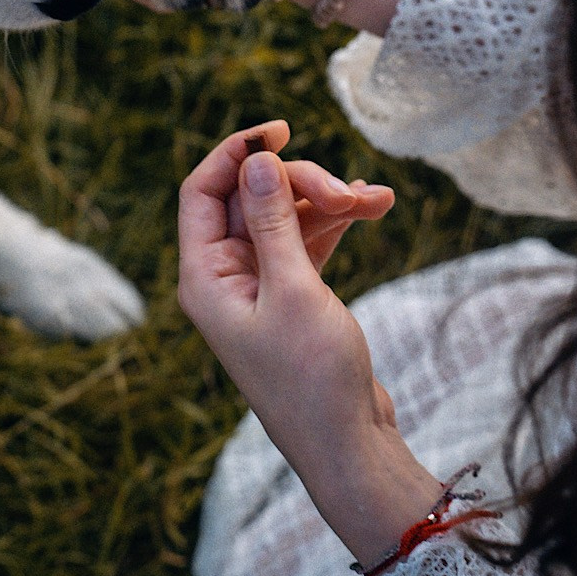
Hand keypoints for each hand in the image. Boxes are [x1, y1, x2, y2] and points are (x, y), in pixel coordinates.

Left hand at [179, 120, 441, 567]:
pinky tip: (374, 206)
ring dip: (327, 201)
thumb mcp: (294, 288)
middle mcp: (224, 277)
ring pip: (285, 215)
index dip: (235, 152)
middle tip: (345, 192)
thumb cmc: (313, 378)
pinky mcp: (293, 295)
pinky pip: (307, 240)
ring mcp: (259, 285)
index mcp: (204, 276)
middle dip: (299, 183)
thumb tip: (257, 160)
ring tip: (374, 200)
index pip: (202, 191)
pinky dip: (336, 223)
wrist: (350, 447)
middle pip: (251, 198)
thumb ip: (274, 220)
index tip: (280, 129)